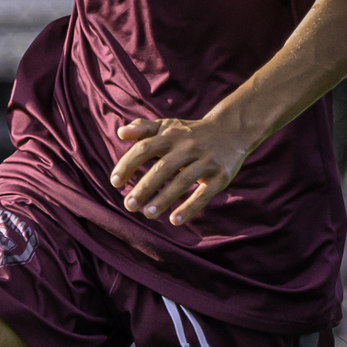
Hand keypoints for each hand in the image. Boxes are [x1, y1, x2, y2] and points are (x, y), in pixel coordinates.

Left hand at [110, 115, 248, 227]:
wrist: (232, 130)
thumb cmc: (190, 132)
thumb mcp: (167, 126)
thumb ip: (143, 129)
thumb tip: (120, 133)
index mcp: (171, 135)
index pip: (145, 148)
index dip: (128, 165)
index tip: (114, 183)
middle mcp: (187, 147)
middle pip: (163, 167)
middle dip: (144, 187)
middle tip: (128, 205)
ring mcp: (205, 161)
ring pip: (183, 181)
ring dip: (164, 199)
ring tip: (147, 215)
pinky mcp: (221, 175)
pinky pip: (204, 193)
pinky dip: (190, 207)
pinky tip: (174, 220)